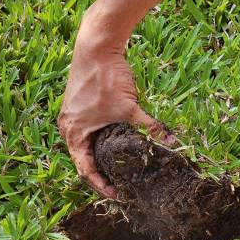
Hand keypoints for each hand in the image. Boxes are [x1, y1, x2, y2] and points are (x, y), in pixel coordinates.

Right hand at [58, 8, 174, 197]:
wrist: (96, 44)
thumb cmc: (106, 77)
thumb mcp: (129, 107)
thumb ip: (149, 126)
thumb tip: (171, 141)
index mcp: (74, 133)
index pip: (85, 171)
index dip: (101, 186)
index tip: (118, 195)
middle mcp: (68, 128)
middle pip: (83, 161)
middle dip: (100, 175)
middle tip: (118, 187)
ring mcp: (71, 117)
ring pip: (83, 147)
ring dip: (97, 159)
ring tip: (116, 171)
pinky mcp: (78, 106)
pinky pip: (85, 132)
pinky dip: (97, 142)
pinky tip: (112, 145)